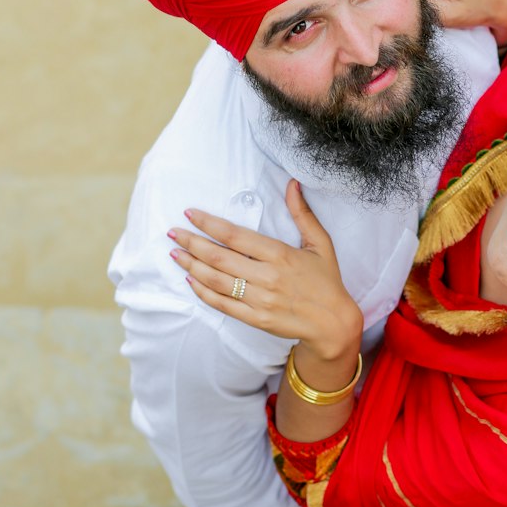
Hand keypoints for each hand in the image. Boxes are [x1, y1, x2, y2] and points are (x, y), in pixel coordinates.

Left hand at [169, 180, 363, 358]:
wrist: (333, 323)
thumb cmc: (326, 280)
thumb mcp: (321, 243)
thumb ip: (303, 214)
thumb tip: (292, 184)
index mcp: (280, 254)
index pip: (235, 235)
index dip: (209, 223)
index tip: (190, 214)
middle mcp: (267, 277)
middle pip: (218, 257)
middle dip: (191, 243)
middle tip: (173, 233)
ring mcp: (259, 300)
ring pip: (216, 280)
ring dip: (191, 265)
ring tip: (175, 253)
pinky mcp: (255, 318)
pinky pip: (222, 304)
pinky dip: (202, 292)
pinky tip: (190, 280)